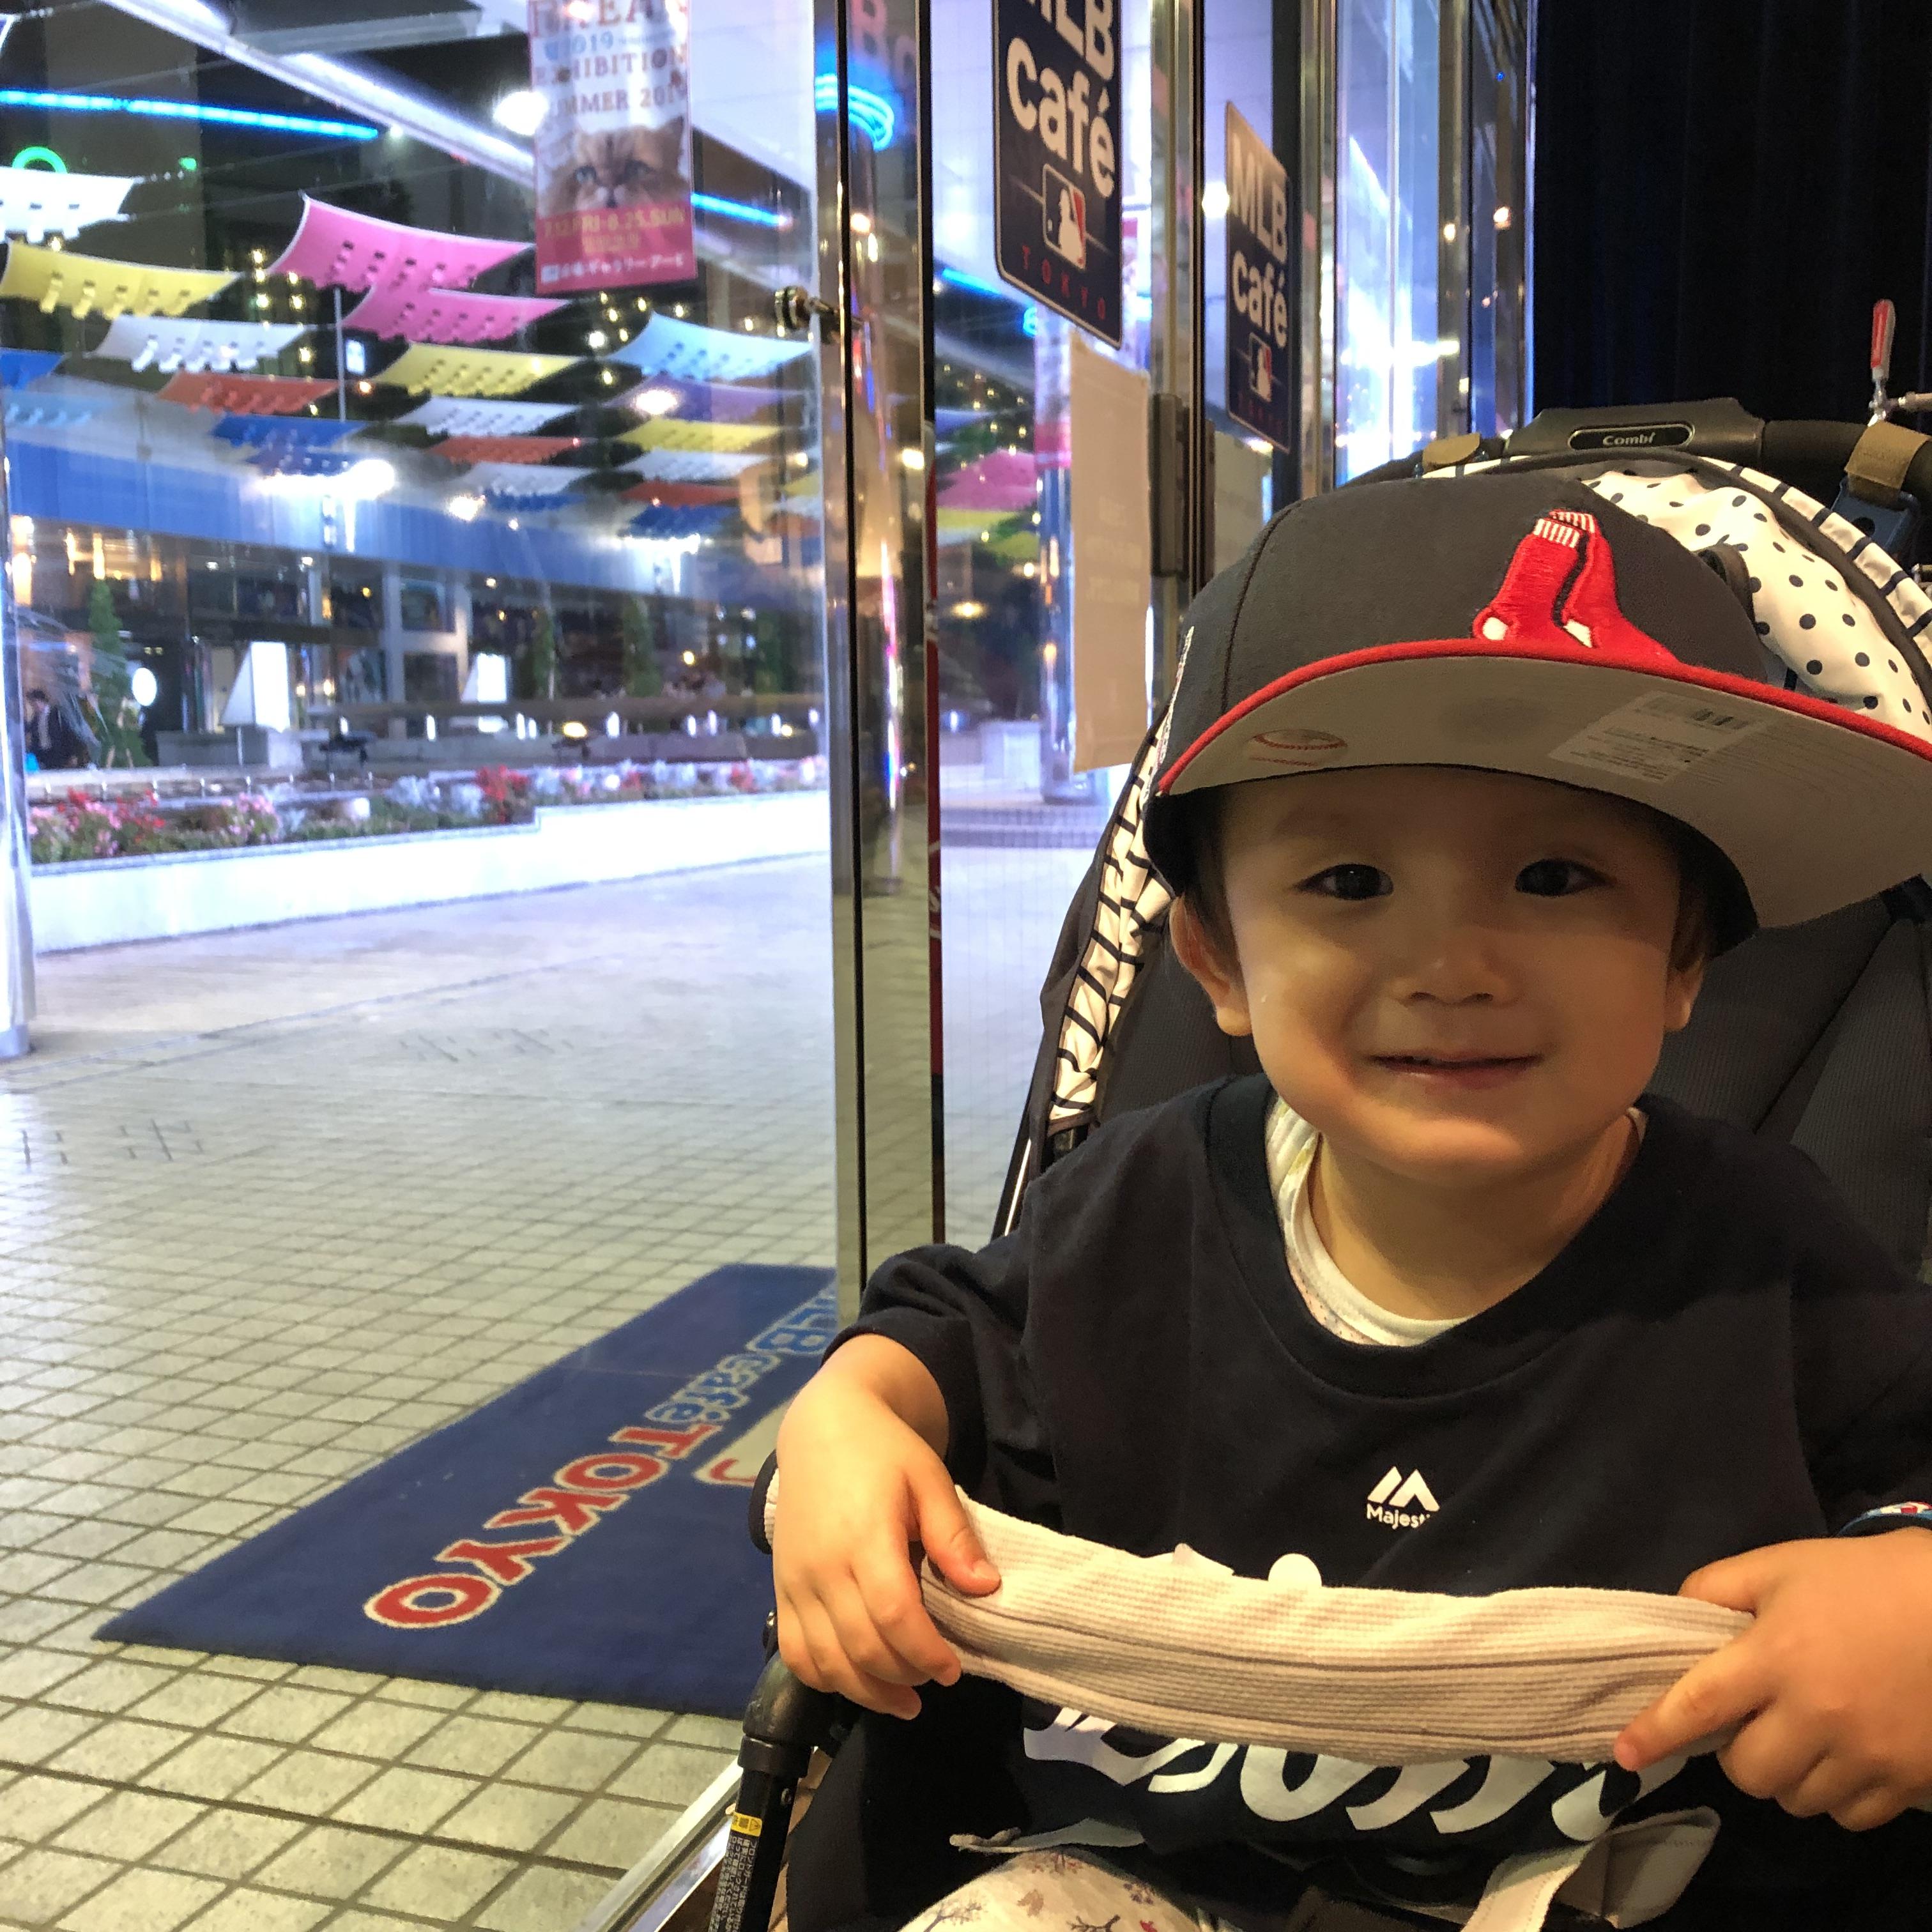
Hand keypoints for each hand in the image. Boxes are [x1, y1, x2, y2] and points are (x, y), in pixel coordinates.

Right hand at [772, 1348, 1000, 1719]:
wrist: (821, 1430)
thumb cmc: (884, 1452)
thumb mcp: (929, 1479)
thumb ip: (953, 1535)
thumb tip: (985, 1588)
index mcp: (864, 1537)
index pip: (893, 1615)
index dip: (925, 1653)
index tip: (953, 1670)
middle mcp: (822, 1568)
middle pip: (861, 1647)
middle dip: (904, 1677)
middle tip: (934, 1680)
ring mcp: (794, 1582)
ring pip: (825, 1662)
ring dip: (866, 1692)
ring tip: (903, 1700)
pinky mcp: (779, 1590)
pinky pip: (795, 1653)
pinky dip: (824, 1679)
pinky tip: (856, 1681)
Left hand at [1615, 1531, 1931, 1829]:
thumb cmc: (1867, 1579)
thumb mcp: (1782, 1565)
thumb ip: (1719, 1588)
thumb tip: (1678, 1619)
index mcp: (1777, 1656)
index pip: (1700, 1704)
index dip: (1656, 1732)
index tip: (1624, 1753)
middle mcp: (1817, 1714)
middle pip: (1747, 1771)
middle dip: (1738, 1753)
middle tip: (1754, 1723)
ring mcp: (1866, 1754)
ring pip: (1797, 1800)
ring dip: (1786, 1777)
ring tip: (1802, 1737)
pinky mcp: (1909, 1781)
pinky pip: (1850, 1816)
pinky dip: (1836, 1796)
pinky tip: (1844, 1757)